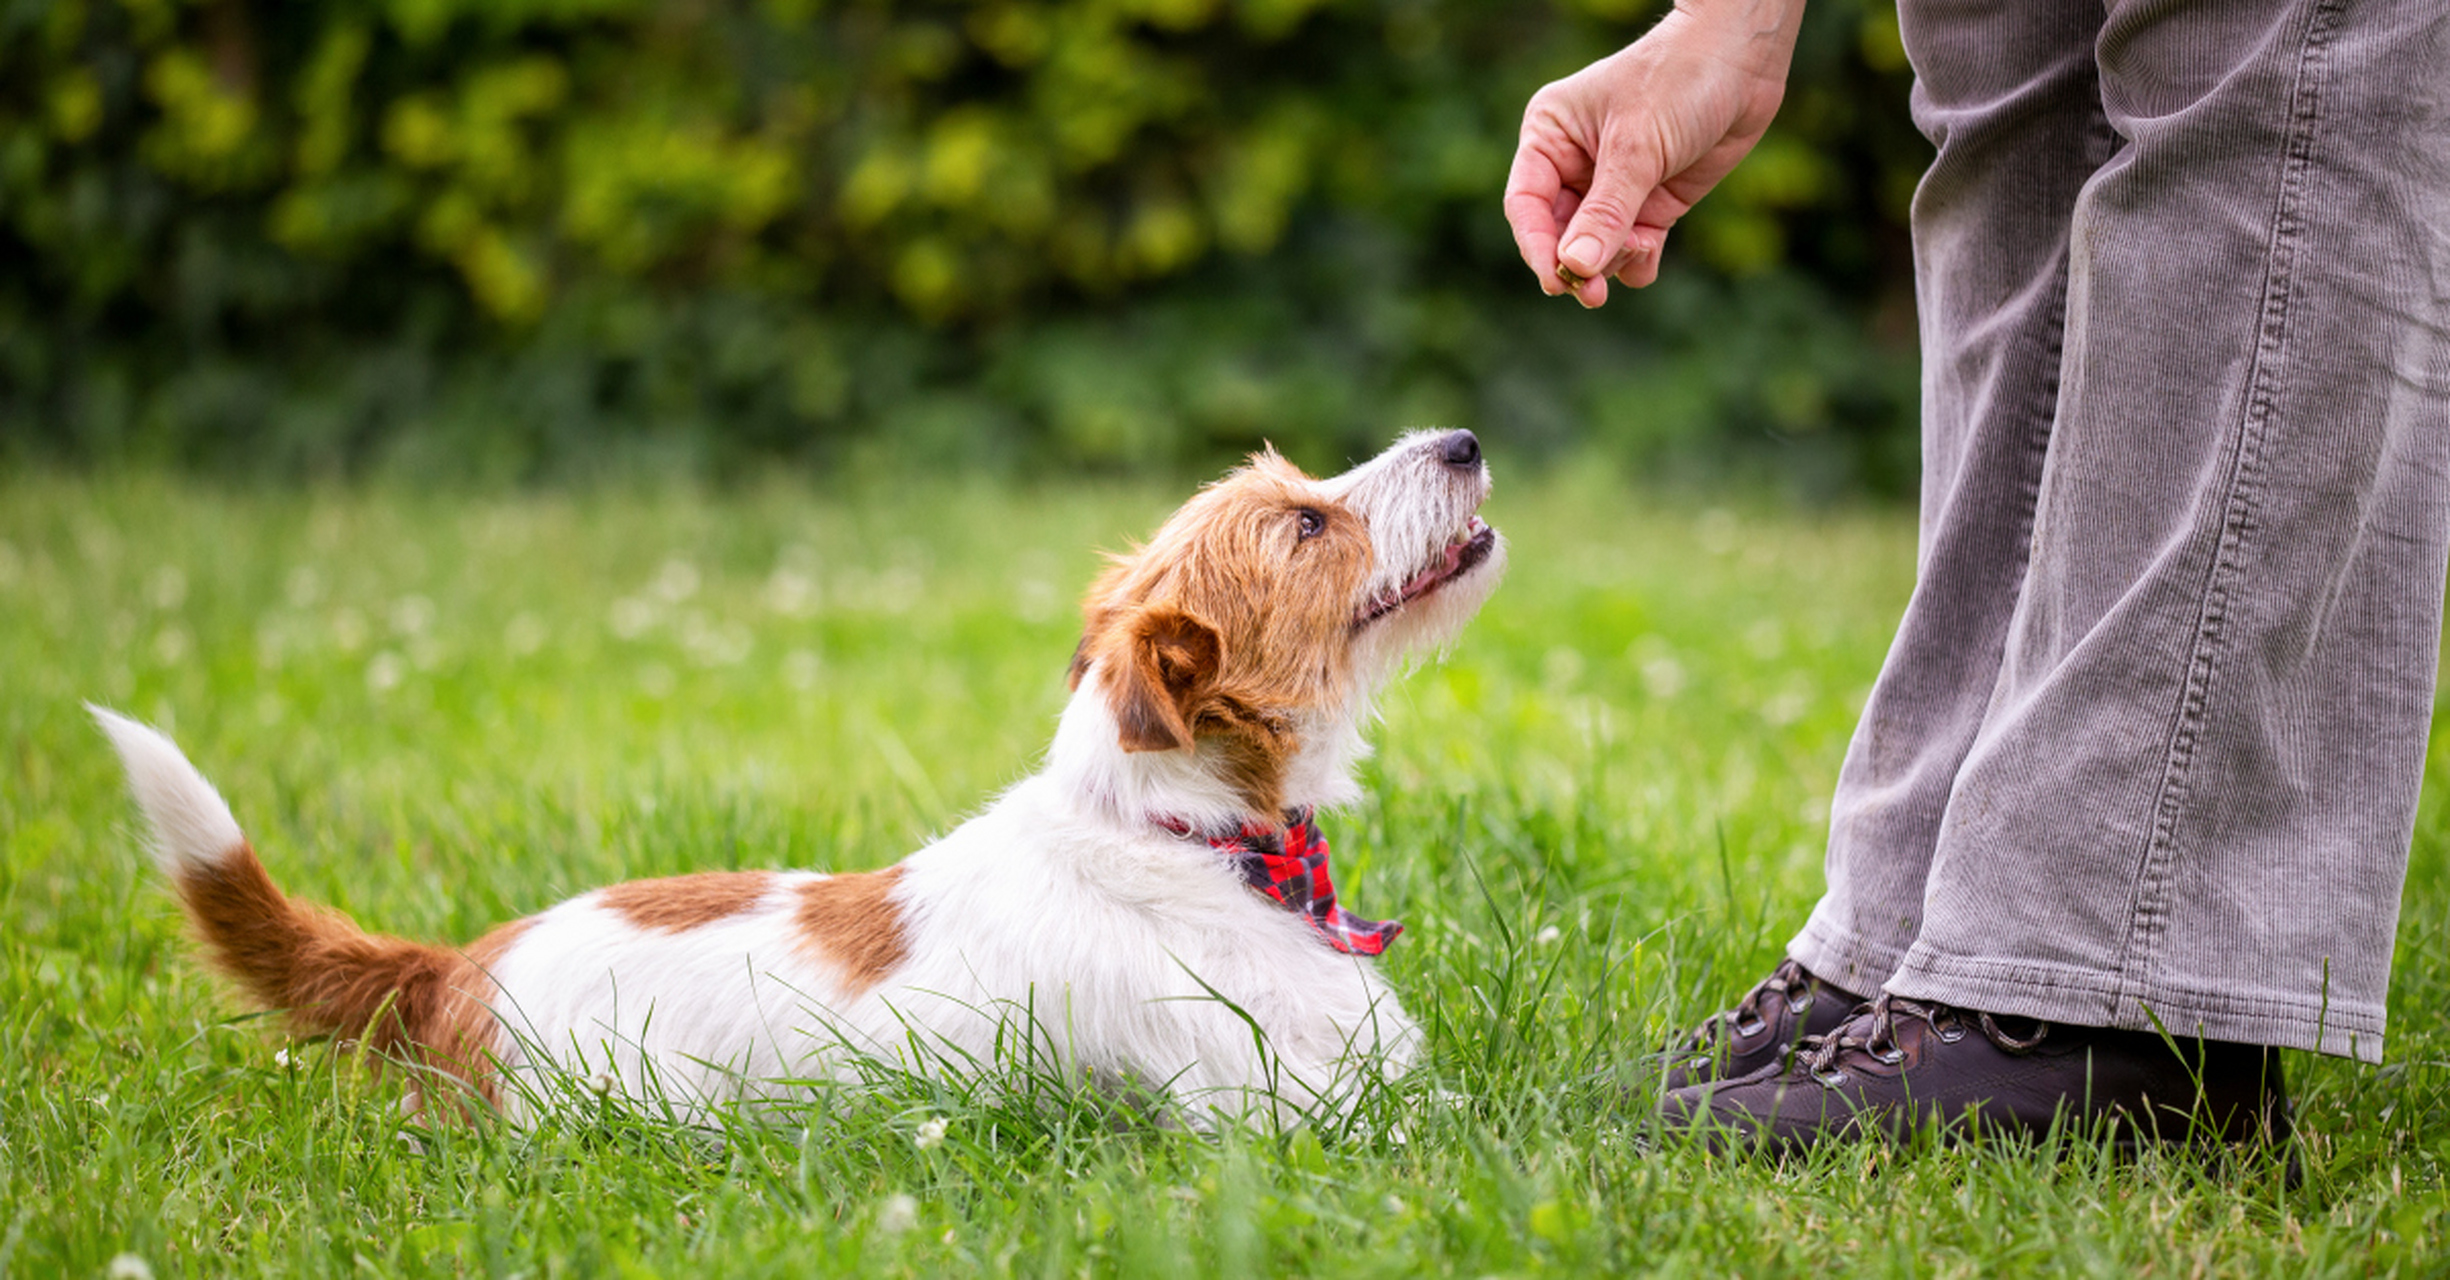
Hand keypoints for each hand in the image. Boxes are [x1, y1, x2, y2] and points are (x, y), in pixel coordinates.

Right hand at [1505, 0, 1807, 306]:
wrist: (1742, 63)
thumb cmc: (1679, 82)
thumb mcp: (1637, 147)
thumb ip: (1606, 211)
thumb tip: (1575, 267)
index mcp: (1549, 136)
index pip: (1527, 204)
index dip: (1537, 246)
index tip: (1557, 280)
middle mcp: (1573, 165)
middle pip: (1557, 235)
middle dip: (1579, 265)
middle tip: (1594, 297)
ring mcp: (1612, 189)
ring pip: (1594, 250)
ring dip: (1613, 260)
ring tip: (1644, 244)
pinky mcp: (1649, 205)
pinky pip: (1630, 252)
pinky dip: (1637, 262)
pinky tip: (1651, 252)